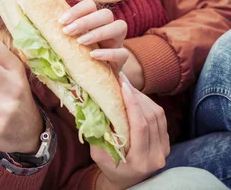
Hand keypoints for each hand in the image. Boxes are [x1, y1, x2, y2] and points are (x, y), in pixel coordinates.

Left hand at [60, 0, 128, 75]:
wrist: (96, 79)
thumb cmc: (77, 58)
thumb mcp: (65, 46)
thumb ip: (53, 39)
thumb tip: (24, 38)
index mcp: (93, 22)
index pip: (90, 5)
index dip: (77, 10)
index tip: (61, 21)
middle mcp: (108, 28)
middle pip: (106, 13)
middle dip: (86, 20)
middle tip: (68, 32)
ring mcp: (117, 43)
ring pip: (120, 26)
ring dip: (99, 31)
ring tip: (80, 41)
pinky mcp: (122, 61)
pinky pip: (123, 53)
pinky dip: (108, 53)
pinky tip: (93, 56)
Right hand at [93, 73, 169, 189]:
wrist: (127, 181)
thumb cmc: (109, 167)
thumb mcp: (98, 154)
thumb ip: (98, 135)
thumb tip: (94, 108)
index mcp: (140, 161)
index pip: (140, 126)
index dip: (133, 104)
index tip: (123, 87)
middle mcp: (157, 156)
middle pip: (151, 118)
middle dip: (137, 96)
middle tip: (123, 82)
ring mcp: (164, 150)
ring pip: (158, 116)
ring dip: (144, 98)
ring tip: (128, 87)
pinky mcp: (166, 143)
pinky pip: (161, 119)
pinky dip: (149, 104)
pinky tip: (137, 97)